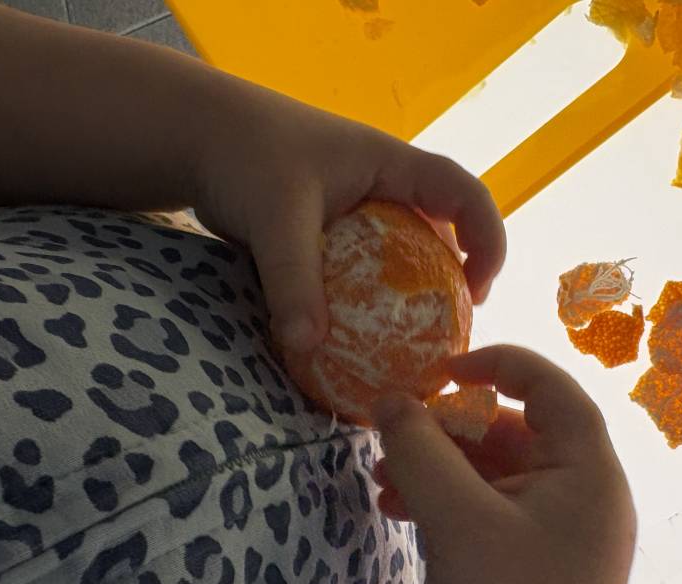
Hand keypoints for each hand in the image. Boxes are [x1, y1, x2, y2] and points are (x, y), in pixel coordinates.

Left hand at [189, 77, 505, 351]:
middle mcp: (382, 186)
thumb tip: (308, 347)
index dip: (487, 240)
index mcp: (390, 164)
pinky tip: (358, 335)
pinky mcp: (329, 233)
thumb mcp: (275, 217)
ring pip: (403, 252)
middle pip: (443, 230)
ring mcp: (356, 210)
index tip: (479, 292)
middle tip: (448, 331)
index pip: (464, 193)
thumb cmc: (244, 155)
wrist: (193, 138)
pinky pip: (364, 269)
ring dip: (412, 293)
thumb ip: (293, 282)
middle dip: (455, 280)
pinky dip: (370, 300)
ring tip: (410, 340)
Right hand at [372, 346, 635, 583]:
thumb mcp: (456, 518)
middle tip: (396, 430)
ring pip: (497, 477)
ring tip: (383, 478)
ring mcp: (561, 540)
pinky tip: (399, 511)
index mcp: (591, 475)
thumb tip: (391, 398)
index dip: (500, 363)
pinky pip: (491, 516)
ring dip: (440, 469)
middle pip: (518, 433)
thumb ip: (419, 448)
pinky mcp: (534, 572)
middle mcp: (585, 501)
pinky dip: (447, 506)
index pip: (554, 389)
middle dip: (451, 429)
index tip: (442, 365)